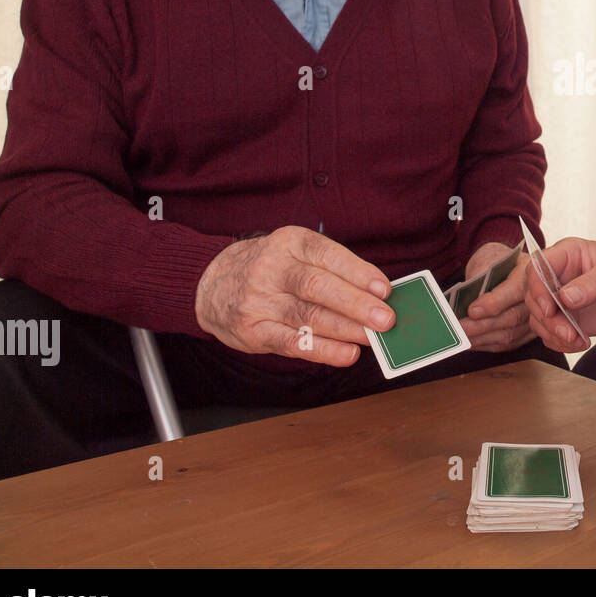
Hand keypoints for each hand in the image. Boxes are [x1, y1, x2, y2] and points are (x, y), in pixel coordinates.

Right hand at [194, 226, 392, 365]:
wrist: (209, 283)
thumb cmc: (269, 267)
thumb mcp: (295, 253)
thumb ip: (333, 270)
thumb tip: (378, 294)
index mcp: (289, 242)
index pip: (327, 255)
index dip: (358, 272)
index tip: (385, 289)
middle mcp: (272, 268)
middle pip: (318, 286)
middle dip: (356, 304)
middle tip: (386, 319)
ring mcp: (259, 300)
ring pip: (307, 315)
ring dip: (345, 329)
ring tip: (373, 338)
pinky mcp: (252, 330)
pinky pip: (290, 342)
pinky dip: (322, 350)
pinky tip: (346, 354)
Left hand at [458, 241, 536, 352]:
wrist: (509, 268)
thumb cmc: (497, 261)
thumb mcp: (489, 257)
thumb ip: (482, 274)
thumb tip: (468, 297)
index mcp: (531, 272)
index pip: (515, 290)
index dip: (493, 303)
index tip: (472, 310)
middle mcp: (539, 296)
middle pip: (512, 317)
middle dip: (483, 325)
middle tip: (460, 328)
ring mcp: (536, 317)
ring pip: (510, 334)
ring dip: (482, 338)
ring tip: (461, 337)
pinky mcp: (528, 333)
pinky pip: (508, 344)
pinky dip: (487, 344)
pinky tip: (470, 341)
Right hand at [523, 237, 595, 352]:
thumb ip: (591, 284)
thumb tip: (566, 297)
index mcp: (567, 254)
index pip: (537, 267)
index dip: (537, 288)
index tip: (549, 308)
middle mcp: (559, 276)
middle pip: (534, 296)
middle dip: (547, 318)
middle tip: (567, 332)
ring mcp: (562, 299)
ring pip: (540, 318)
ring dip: (553, 333)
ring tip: (577, 340)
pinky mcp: (570, 319)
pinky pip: (553, 333)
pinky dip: (561, 342)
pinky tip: (579, 343)